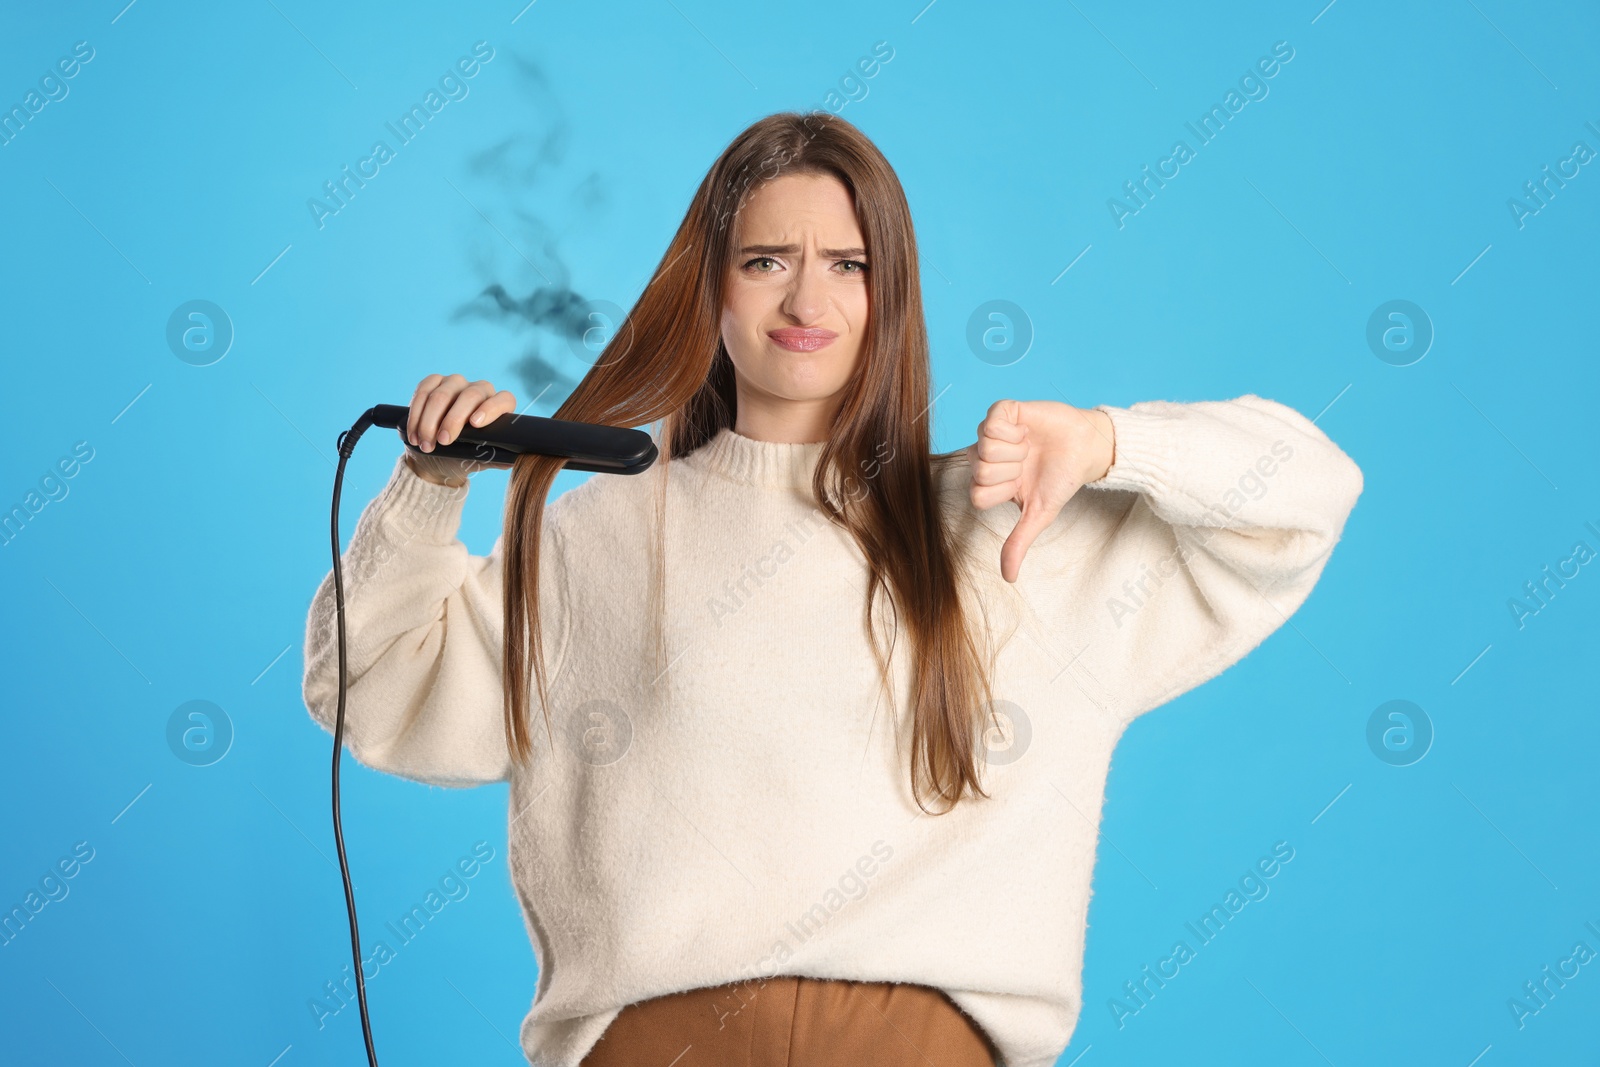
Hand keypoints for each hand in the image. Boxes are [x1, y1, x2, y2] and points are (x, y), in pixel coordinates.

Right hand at [403, 373, 518, 486]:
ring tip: (425, 445)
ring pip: (442, 395)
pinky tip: (414, 434)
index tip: (475, 424)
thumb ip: (494, 459)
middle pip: (470, 396)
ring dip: (429, 422)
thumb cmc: (464, 456)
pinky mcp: (433, 382)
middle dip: (453, 420)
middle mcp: (480, 390)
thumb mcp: (479, 460)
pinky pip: (423, 392)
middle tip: (442, 441)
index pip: (504, 400)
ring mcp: (456, 383)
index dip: (491, 409)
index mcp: (498, 406)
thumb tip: (510, 461)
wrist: (437, 456)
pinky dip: (416, 415)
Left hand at [967, 399, 1115, 582]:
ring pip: (983, 447)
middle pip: (979, 471)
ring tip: (1029, 447)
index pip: (976, 495)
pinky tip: (1026, 431)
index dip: (1002, 491)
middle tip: (1028, 464)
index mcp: (990, 483)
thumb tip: (1008, 578)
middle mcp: (986, 458)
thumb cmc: (1061, 480)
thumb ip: (1018, 543)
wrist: (1086, 449)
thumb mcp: (1039, 515)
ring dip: (1014, 450)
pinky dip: (1013, 431)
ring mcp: (992, 434)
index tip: (1021, 485)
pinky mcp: (1002, 411)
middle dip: (1011, 470)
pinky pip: (991, 423)